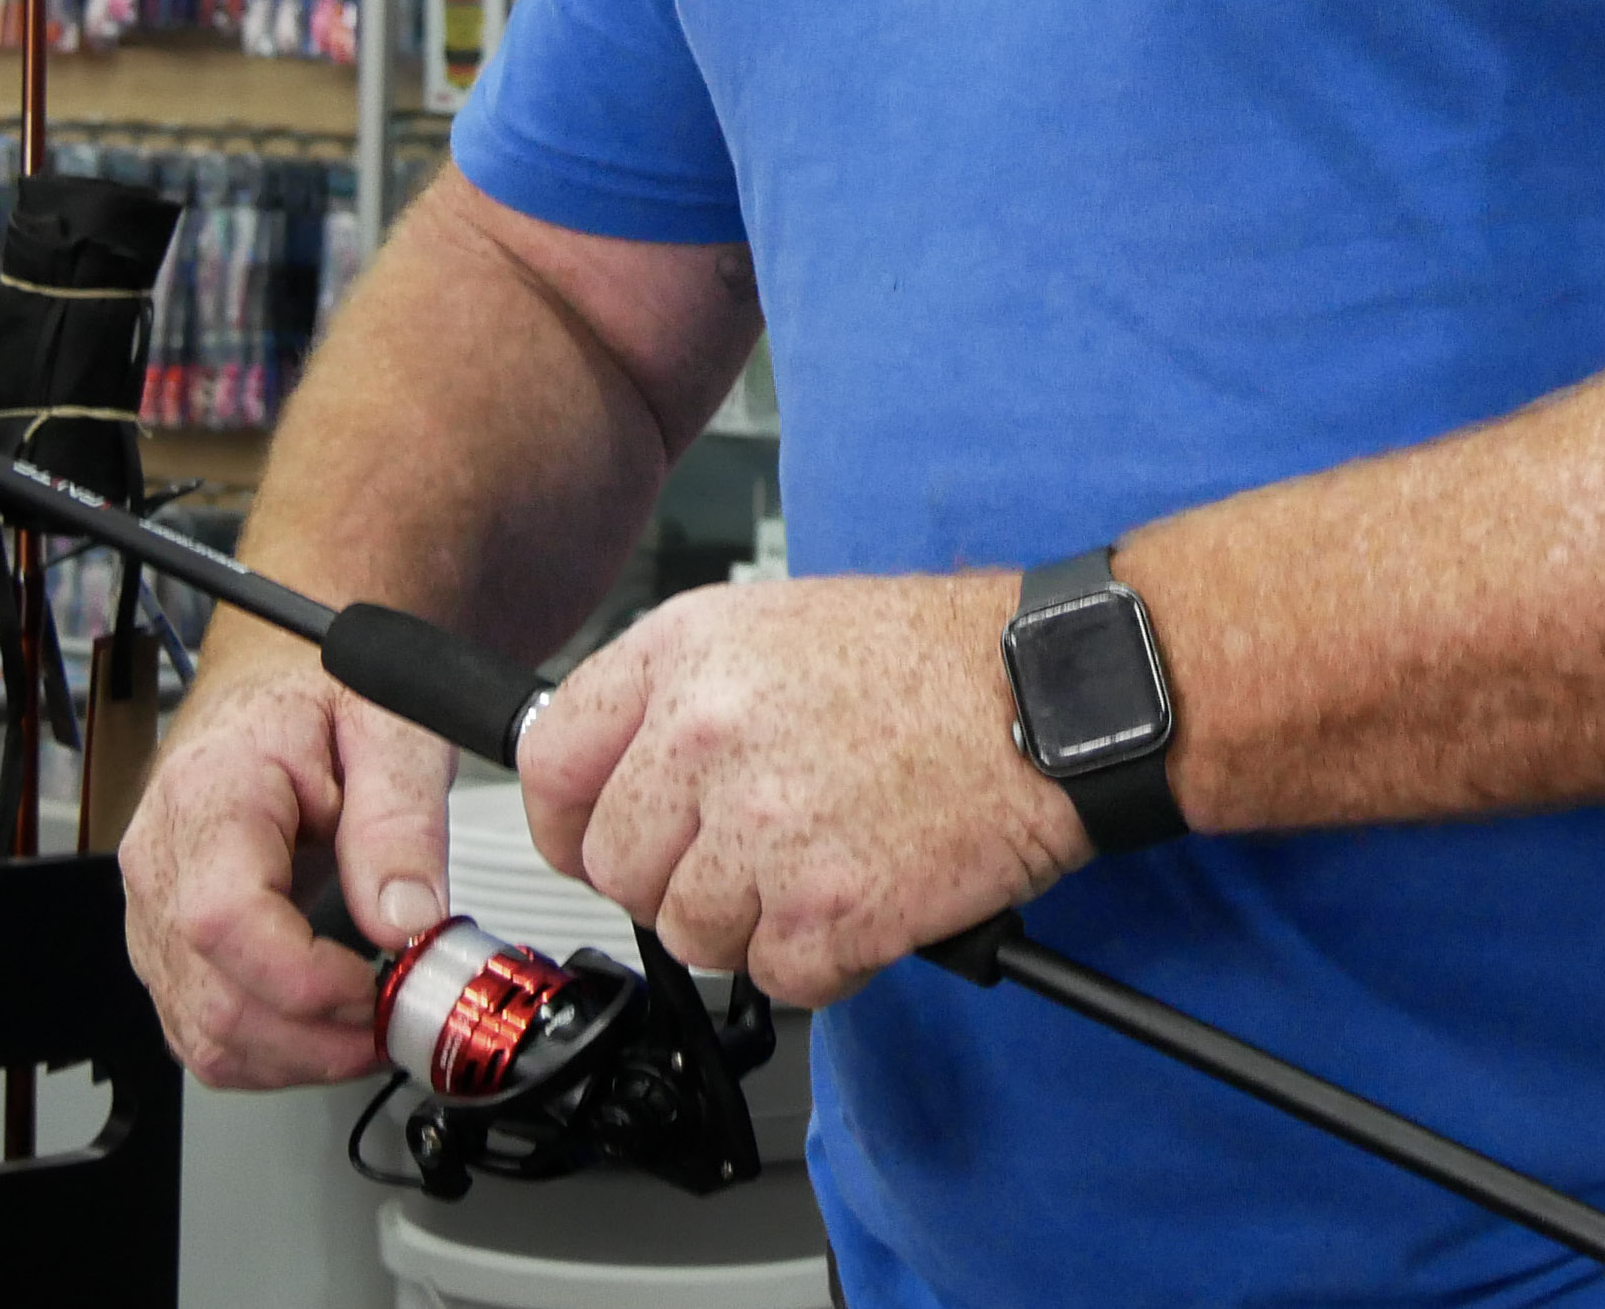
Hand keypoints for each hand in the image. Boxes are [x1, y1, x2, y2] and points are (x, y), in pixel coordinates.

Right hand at [119, 630, 461, 1087]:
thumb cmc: (323, 696)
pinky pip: (202, 1033)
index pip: (225, 920)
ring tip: (373, 1026)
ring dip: (299, 1058)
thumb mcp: (391, 727)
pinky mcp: (166, 947)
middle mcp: (160, 861)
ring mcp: (153, 912)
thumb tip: (407, 921)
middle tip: (398, 1018)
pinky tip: (328, 1029)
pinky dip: (271, 1053)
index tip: (380, 986)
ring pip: (204, 1036)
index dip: (306, 981)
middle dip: (319, 1039)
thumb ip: (400, 820)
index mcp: (209, 793)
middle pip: (212, 1001)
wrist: (278, 685)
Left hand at [520, 573, 1088, 1007]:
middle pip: (616, 867)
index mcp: (684, 653)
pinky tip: (864, 900)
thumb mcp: (778, 626)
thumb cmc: (937, 661)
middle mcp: (706, 736)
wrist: (1054, 698)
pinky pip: (776, 979)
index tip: (593, 844)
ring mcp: (763, 827)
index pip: (549, 764)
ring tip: (821, 865)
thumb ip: (679, 697)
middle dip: (674, 879)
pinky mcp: (827, 908)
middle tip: (746, 857)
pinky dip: (821, 961)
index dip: (565, 822)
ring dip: (751, 924)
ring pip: (690, 935)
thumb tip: (614, 778)